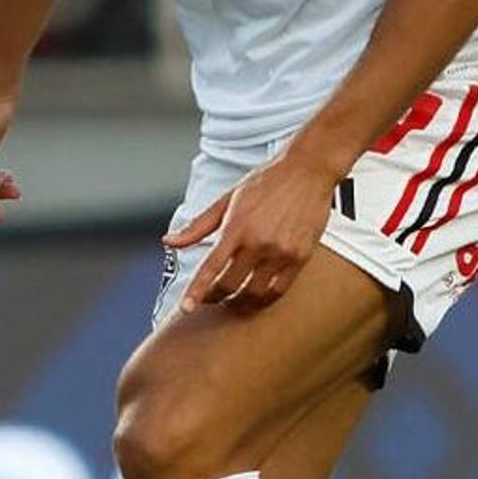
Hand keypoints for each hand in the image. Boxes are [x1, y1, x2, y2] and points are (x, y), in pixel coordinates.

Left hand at [165, 149, 341, 310]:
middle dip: (216, 297)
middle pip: (230, 286)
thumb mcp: (227, 199)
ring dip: (240, 302)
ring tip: (234, 299)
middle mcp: (258, 242)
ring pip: (255, 293)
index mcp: (236, 227)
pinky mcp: (300, 257)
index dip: (196, 291)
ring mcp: (281, 252)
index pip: (210, 267)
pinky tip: (257, 294)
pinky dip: (264, 298)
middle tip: (211, 298)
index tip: (186, 308)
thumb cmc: (265, 182)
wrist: (308, 170)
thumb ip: (198, 226)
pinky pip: (279, 290)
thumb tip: (169, 241)